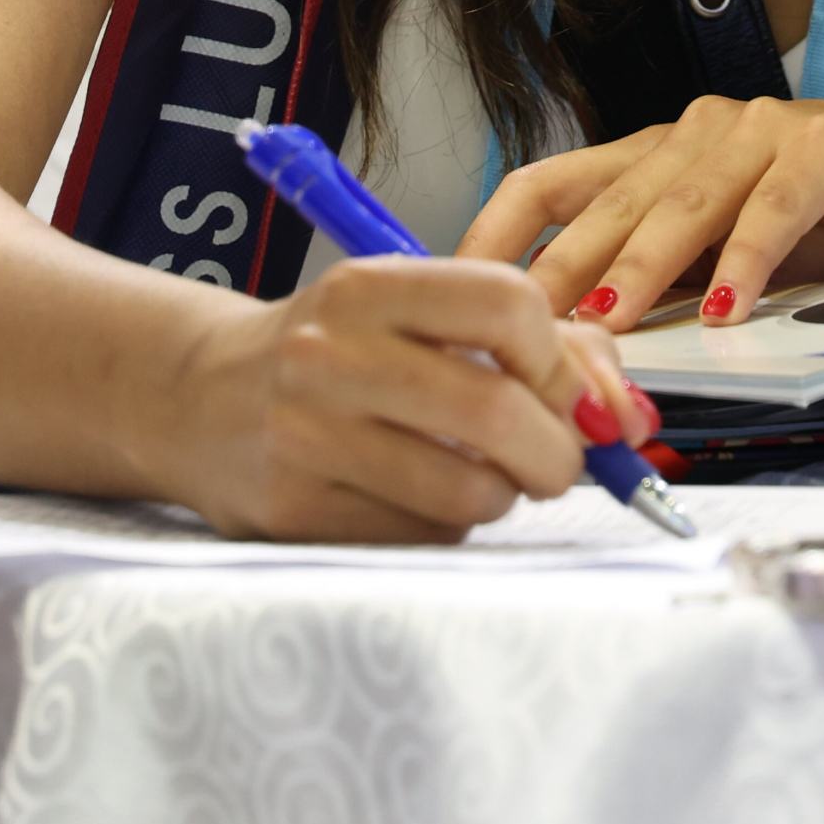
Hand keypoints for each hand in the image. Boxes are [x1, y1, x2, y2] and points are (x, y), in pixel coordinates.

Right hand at [155, 256, 658, 542]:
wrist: (196, 395)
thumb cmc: (337, 352)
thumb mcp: (414, 314)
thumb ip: (534, 345)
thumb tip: (627, 418)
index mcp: (369, 286)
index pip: (506, 303)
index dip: (560, 360)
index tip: (568, 396)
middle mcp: (329, 353)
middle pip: (494, 413)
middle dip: (556, 454)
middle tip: (557, 465)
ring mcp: (304, 434)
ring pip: (465, 492)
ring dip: (499, 498)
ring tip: (475, 478)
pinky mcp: (292, 509)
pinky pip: (418, 537)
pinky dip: (443, 528)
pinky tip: (412, 497)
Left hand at [454, 96, 823, 329]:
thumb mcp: (733, 265)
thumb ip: (665, 291)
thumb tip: (575, 358)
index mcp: (659, 156)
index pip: (549, 183)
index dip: (495, 234)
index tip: (453, 294)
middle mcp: (697, 132)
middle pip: (605, 203)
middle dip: (554, 273)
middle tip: (512, 334)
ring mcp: (763, 131)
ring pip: (680, 205)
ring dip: (637, 272)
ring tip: (600, 329)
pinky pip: (774, 209)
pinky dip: (745, 262)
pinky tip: (724, 310)